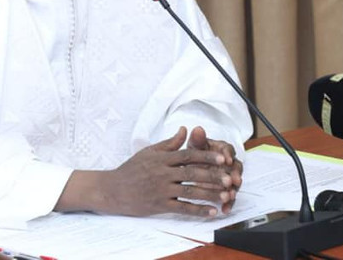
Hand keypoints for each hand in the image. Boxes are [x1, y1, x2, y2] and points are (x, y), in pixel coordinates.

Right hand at [56, 126, 234, 216]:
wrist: (112, 189)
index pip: (188, 155)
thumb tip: (185, 130)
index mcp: (162, 158)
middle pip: (192, 173)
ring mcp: (161, 189)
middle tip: (230, 178)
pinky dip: (197, 210)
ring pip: (189, 191)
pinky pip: (181, 208)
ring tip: (225, 196)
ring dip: (209, 194)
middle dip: (213, 176)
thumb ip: (169, 143)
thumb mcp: (148, 152)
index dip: (207, 156)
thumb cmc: (131, 169)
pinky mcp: (159, 204)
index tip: (223, 157)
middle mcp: (162, 173)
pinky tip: (210, 212)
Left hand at [187, 126, 242, 213]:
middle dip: (235, 174)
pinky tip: (224, 209)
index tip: (225, 159)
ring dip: (233, 189)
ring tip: (229, 195)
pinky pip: (229, 197)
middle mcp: (228, 163)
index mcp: (222, 150)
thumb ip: (197, 139)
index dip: (228, 154)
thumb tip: (197, 129)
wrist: (191, 166)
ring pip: (234, 183)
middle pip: (236, 168)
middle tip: (234, 180)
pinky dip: (228, 203)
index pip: (228, 149)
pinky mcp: (225, 189)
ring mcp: (228, 177)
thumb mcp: (194, 146)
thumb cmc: (195, 154)